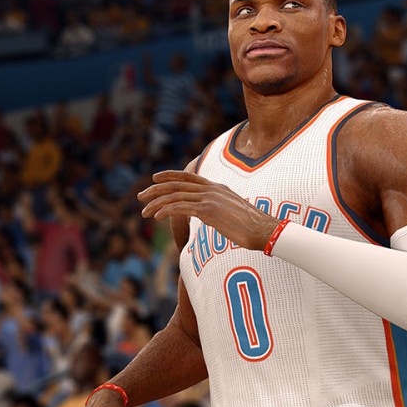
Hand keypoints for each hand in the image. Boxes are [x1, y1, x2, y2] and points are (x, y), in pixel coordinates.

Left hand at [138, 170, 277, 250]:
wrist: (265, 230)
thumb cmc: (252, 227)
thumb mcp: (233, 212)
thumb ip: (219, 209)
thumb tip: (211, 215)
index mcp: (217, 187)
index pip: (188, 176)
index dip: (170, 175)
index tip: (155, 179)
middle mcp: (212, 189)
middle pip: (177, 184)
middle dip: (155, 190)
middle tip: (140, 197)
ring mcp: (210, 198)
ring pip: (175, 196)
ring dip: (156, 204)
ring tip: (144, 213)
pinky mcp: (208, 211)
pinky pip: (181, 208)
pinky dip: (166, 211)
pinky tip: (157, 217)